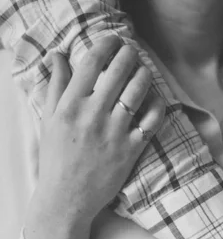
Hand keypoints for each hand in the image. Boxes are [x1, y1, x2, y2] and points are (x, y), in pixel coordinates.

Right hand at [35, 35, 164, 225]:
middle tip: (132, 51)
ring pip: (138, 92)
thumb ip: (55, 86)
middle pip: (119, 72)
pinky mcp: (131, 150)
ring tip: (144, 71)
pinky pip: (151, 121)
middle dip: (129, 54)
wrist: (67, 198)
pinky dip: (157, 106)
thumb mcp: (49, 120)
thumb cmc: (56, 158)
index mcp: (70, 105)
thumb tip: (58, 55)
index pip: (91, 63)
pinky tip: (155, 99)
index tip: (113, 40)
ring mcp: (114, 132)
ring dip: (144, 75)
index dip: (106, 45)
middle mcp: (93, 115)